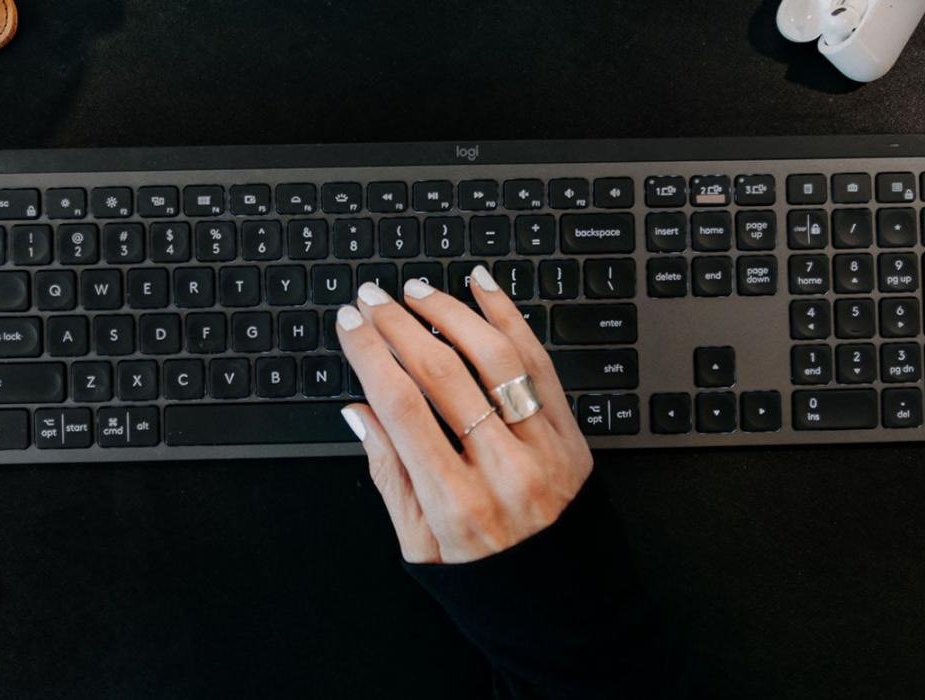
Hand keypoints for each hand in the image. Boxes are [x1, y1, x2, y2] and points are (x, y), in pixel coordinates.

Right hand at [335, 265, 592, 563]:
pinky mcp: (573, 437)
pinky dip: (511, 321)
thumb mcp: (421, 548)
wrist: (569, 612)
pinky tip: (484, 291)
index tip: (351, 324)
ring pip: (496, 359)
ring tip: (419, 291)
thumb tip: (359, 413)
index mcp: (455, 503)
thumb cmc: (489, 583)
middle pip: (443, 375)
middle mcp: (502, 471)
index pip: (402, 408)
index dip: (370, 355)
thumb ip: (390, 477)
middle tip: (372, 296)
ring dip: (452, 315)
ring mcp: (543, 450)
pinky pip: (541, 365)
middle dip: (399, 326)